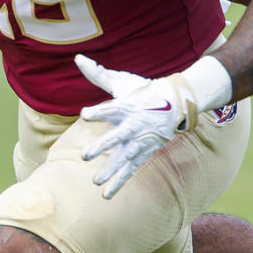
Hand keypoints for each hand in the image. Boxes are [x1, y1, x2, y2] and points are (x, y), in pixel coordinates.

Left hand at [75, 54, 196, 197]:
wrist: (175, 104)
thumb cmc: (143, 91)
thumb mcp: (122, 81)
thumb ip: (97, 74)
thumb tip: (77, 58)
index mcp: (127, 105)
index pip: (110, 109)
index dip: (98, 112)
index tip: (85, 114)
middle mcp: (133, 125)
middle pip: (116, 137)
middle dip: (102, 147)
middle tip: (86, 155)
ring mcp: (140, 141)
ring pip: (124, 158)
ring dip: (111, 170)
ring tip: (95, 182)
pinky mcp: (144, 152)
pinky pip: (130, 169)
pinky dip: (120, 182)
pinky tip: (106, 194)